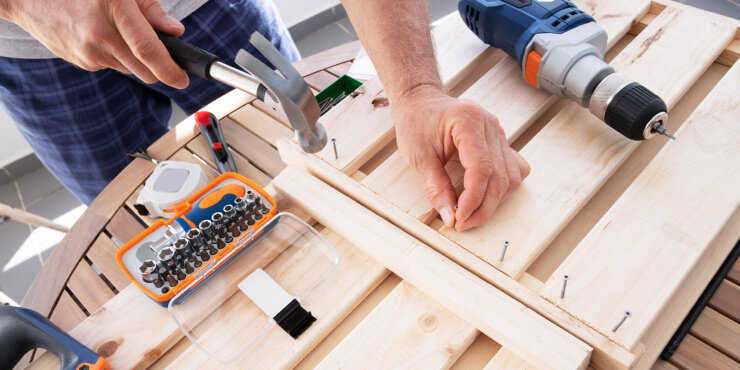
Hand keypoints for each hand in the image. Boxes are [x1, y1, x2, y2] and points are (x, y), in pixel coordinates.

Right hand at [1, 0, 188, 87]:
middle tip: (162, 56)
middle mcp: (101, 34)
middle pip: (144, 70)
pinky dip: (115, 56)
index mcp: (115, 9)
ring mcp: (88, 51)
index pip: (148, 50)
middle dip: (159, 68)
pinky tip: (101, 36)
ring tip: (119, 33)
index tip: (182, 80)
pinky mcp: (80, 61)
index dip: (170, 69)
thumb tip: (175, 31)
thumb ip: (150, 10)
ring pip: (130, 70)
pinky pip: (110, 66)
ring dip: (135, 60)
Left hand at [393, 85, 530, 230]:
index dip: (473, 198)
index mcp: (469, 121)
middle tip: (462, 223)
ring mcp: (499, 133)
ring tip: (471, 214)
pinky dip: (503, 188)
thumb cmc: (416, 122)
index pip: (482, 168)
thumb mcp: (418, 156)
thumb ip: (435, 187)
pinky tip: (486, 197)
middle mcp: (490, 125)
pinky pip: (513, 170)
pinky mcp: (500, 142)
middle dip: (483, 206)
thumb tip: (450, 217)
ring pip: (511, 177)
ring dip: (494, 201)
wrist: (421, 101)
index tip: (459, 217)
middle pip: (499, 176)